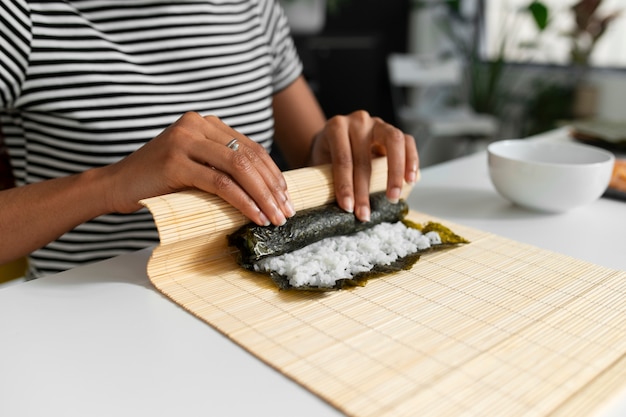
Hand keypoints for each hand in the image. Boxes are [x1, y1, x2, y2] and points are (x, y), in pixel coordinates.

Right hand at [103, 112, 294, 225]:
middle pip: (249, 157)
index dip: (273, 174)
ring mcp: (185, 140)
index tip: (286, 197)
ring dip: (263, 196)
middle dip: (273, 187)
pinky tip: (254, 216)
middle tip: (286, 211)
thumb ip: (222, 165)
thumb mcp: (195, 165)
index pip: (252, 148)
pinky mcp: (175, 162)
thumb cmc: (158, 180)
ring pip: (239, 168)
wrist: (116, 185)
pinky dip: (242, 201)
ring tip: (275, 218)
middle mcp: (196, 125)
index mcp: (205, 123)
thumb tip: (265, 189)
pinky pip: (220, 183)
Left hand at [308, 110, 418, 221]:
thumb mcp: (321, 163)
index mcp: (336, 127)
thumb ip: (328, 178)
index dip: (345, 185)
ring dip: (394, 173)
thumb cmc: (329, 154)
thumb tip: (341, 207)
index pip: (342, 159)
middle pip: (364, 157)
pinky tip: (410, 180)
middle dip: (364, 190)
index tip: (347, 207)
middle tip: (364, 214)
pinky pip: (408, 142)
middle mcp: (358, 121)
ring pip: (393, 142)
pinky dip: (412, 161)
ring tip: (393, 197)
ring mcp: (378, 124)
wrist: (336, 140)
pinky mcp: (393, 130)